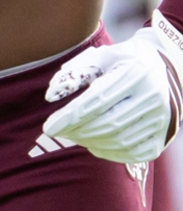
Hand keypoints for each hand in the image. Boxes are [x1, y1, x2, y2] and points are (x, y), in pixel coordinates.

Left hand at [35, 25, 182, 163]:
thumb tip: (51, 96)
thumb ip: (73, 73)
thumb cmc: (122, 62)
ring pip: (118, 141)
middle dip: (76, 131)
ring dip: (89, 141)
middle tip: (58, 130)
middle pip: (107, 124)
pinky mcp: (163, 136)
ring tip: (73, 134)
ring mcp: (162, 118)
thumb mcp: (99, 57)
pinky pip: (132, 154)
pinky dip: (108, 152)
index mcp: (136, 72)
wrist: (163, 69)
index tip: (48, 127)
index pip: (98, 100)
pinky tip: (94, 143)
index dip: (70, 117)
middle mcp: (154, 96)